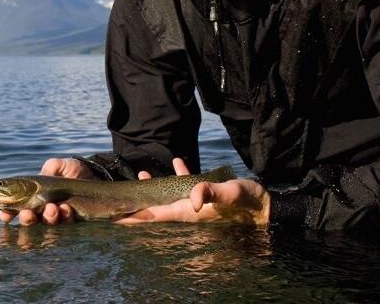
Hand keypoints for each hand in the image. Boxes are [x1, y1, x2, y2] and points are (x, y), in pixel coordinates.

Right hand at [0, 157, 95, 226]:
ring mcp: (57, 216)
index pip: (16, 207)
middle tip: (28, 213)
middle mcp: (42, 209)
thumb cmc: (74, 170)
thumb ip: (51, 166)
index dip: (7, 213)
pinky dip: (64, 217)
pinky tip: (65, 208)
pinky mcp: (72, 219)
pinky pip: (65, 224)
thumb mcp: (62, 164)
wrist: (95, 177)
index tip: (5, 215)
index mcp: (34, 196)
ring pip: (46, 224)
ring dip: (47, 218)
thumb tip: (45, 173)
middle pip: (29, 220)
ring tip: (52, 208)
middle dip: (26, 219)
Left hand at [116, 158, 270, 225]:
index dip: (134, 216)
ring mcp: (196, 203)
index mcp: (188, 212)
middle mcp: (189, 209)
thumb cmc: (246, 202)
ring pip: (169, 195)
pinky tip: (177, 162)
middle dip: (138, 203)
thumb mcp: (229, 194)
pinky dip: (179, 175)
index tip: (115, 217)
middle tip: (120, 200)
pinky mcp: (207, 194)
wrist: (264, 207)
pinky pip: (187, 186)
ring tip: (142, 175)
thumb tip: (194, 198)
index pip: (154, 215)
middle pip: (156, 207)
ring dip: (155, 187)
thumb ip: (211, 194)